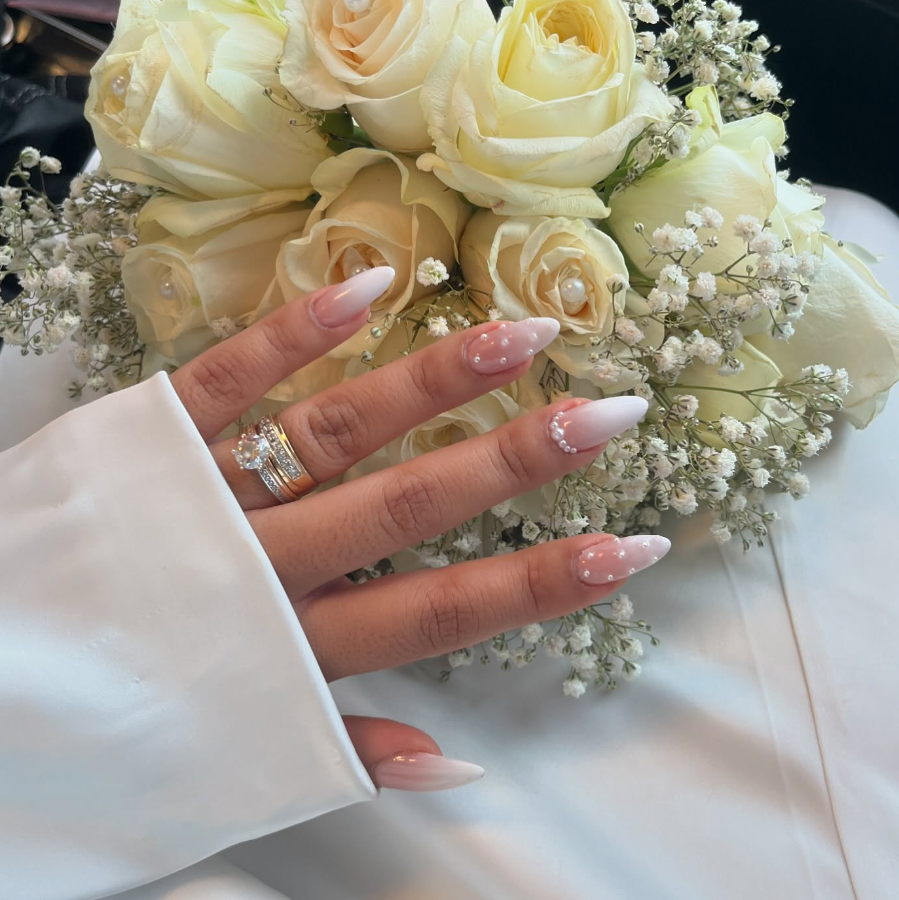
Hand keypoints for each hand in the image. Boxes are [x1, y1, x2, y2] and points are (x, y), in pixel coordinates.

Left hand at [170, 267, 668, 791]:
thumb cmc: (129, 712)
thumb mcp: (239, 746)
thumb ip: (348, 748)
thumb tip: (460, 766)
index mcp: (293, 647)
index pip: (444, 612)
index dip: (543, 586)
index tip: (631, 549)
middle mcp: (264, 567)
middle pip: (410, 509)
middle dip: (518, 463)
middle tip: (609, 412)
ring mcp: (207, 494)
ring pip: (337, 432)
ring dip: (435, 383)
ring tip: (524, 335)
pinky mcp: (147, 440)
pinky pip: (225, 382)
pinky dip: (296, 333)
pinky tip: (373, 285)